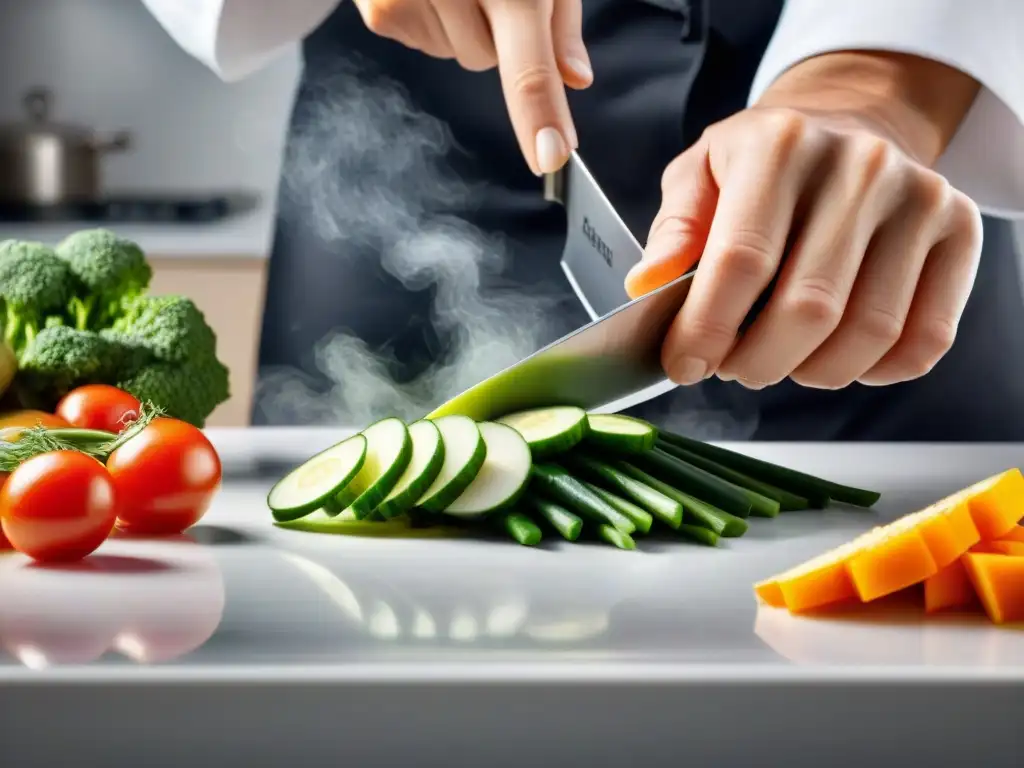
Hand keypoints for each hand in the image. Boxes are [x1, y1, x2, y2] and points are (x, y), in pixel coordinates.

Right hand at [353, 0, 590, 173]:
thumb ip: (560, 20)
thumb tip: (575, 79)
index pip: (527, 66)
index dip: (538, 115)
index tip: (550, 156)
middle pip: (487, 61)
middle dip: (496, 30)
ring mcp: (408, 2)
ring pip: (457, 55)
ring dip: (462, 23)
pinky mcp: (379, 13)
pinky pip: (424, 42)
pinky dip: (432, 18)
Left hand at [627, 52, 982, 389]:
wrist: (849, 125)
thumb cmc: (761, 163)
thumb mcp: (700, 173)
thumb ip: (674, 230)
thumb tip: (649, 285)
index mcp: (780, 145)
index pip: (741, 262)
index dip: (706, 330)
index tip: (684, 364)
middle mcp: (860, 165)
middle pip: (808, 309)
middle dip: (755, 362)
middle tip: (733, 366)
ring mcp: (919, 198)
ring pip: (867, 334)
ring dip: (810, 372)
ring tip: (780, 358)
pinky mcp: (960, 232)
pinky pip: (923, 339)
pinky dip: (873, 371)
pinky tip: (835, 355)